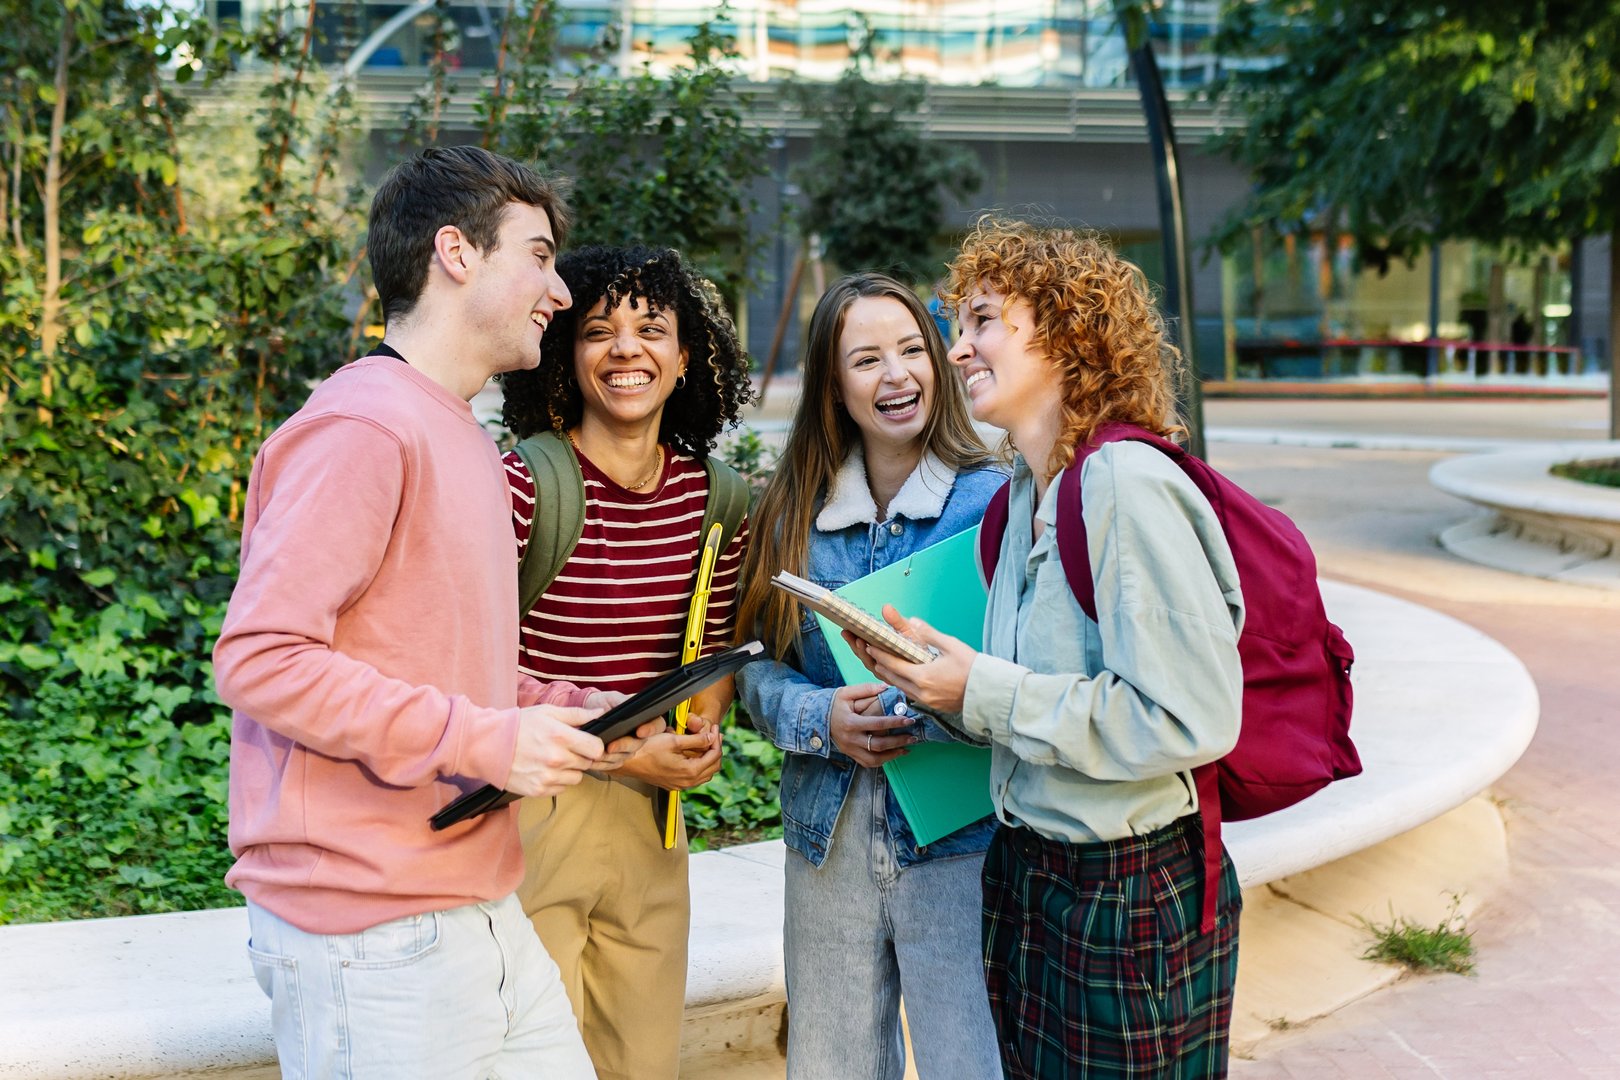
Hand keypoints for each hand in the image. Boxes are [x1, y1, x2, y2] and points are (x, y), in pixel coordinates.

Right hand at [506, 703, 606, 797]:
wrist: (487, 745)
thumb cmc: (519, 725)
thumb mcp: (548, 712)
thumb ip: (577, 714)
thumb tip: (601, 714)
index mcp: (561, 736)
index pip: (597, 748)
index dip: (595, 745)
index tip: (587, 743)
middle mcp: (557, 759)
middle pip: (588, 763)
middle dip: (580, 756)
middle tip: (564, 748)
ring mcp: (548, 777)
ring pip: (576, 778)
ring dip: (570, 770)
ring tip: (552, 759)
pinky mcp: (538, 790)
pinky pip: (561, 788)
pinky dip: (557, 781)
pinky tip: (543, 769)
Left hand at [581, 690, 664, 771]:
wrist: (589, 710)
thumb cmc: (604, 702)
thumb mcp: (614, 698)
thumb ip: (623, 702)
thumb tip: (631, 709)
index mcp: (644, 719)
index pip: (657, 725)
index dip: (651, 729)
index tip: (639, 731)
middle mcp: (638, 735)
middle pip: (639, 744)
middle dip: (624, 746)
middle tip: (611, 746)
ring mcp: (628, 747)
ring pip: (625, 757)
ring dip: (612, 757)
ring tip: (599, 754)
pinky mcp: (616, 757)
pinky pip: (613, 764)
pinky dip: (603, 764)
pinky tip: (594, 761)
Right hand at [616, 714, 722, 790]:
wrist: (628, 761)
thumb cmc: (648, 749)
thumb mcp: (674, 740)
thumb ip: (697, 740)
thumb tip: (712, 737)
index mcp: (690, 771)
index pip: (714, 756)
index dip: (717, 740)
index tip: (715, 727)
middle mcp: (687, 782)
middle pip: (713, 767)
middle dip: (716, 749)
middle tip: (714, 734)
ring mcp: (680, 786)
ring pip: (705, 774)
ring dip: (709, 758)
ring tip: (707, 742)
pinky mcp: (674, 785)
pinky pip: (695, 778)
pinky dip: (700, 765)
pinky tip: (695, 753)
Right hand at [830, 682, 918, 766]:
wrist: (816, 718)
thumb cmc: (833, 704)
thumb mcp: (846, 693)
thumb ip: (866, 689)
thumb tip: (887, 688)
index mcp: (851, 722)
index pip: (877, 724)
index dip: (895, 722)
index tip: (909, 720)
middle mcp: (850, 739)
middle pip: (878, 745)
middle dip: (898, 742)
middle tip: (913, 737)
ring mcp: (849, 749)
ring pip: (874, 759)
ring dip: (892, 756)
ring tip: (906, 749)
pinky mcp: (850, 754)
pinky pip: (867, 763)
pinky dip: (881, 761)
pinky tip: (892, 754)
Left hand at [843, 606, 974, 714]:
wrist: (989, 692)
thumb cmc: (973, 667)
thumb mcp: (951, 645)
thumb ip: (928, 634)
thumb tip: (911, 621)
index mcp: (923, 676)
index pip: (892, 664)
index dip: (879, 654)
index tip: (869, 645)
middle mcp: (921, 691)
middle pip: (891, 678)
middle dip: (879, 664)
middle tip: (870, 652)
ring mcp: (926, 701)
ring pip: (899, 687)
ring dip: (889, 675)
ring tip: (881, 662)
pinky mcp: (932, 705)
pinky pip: (910, 693)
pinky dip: (901, 683)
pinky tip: (901, 675)